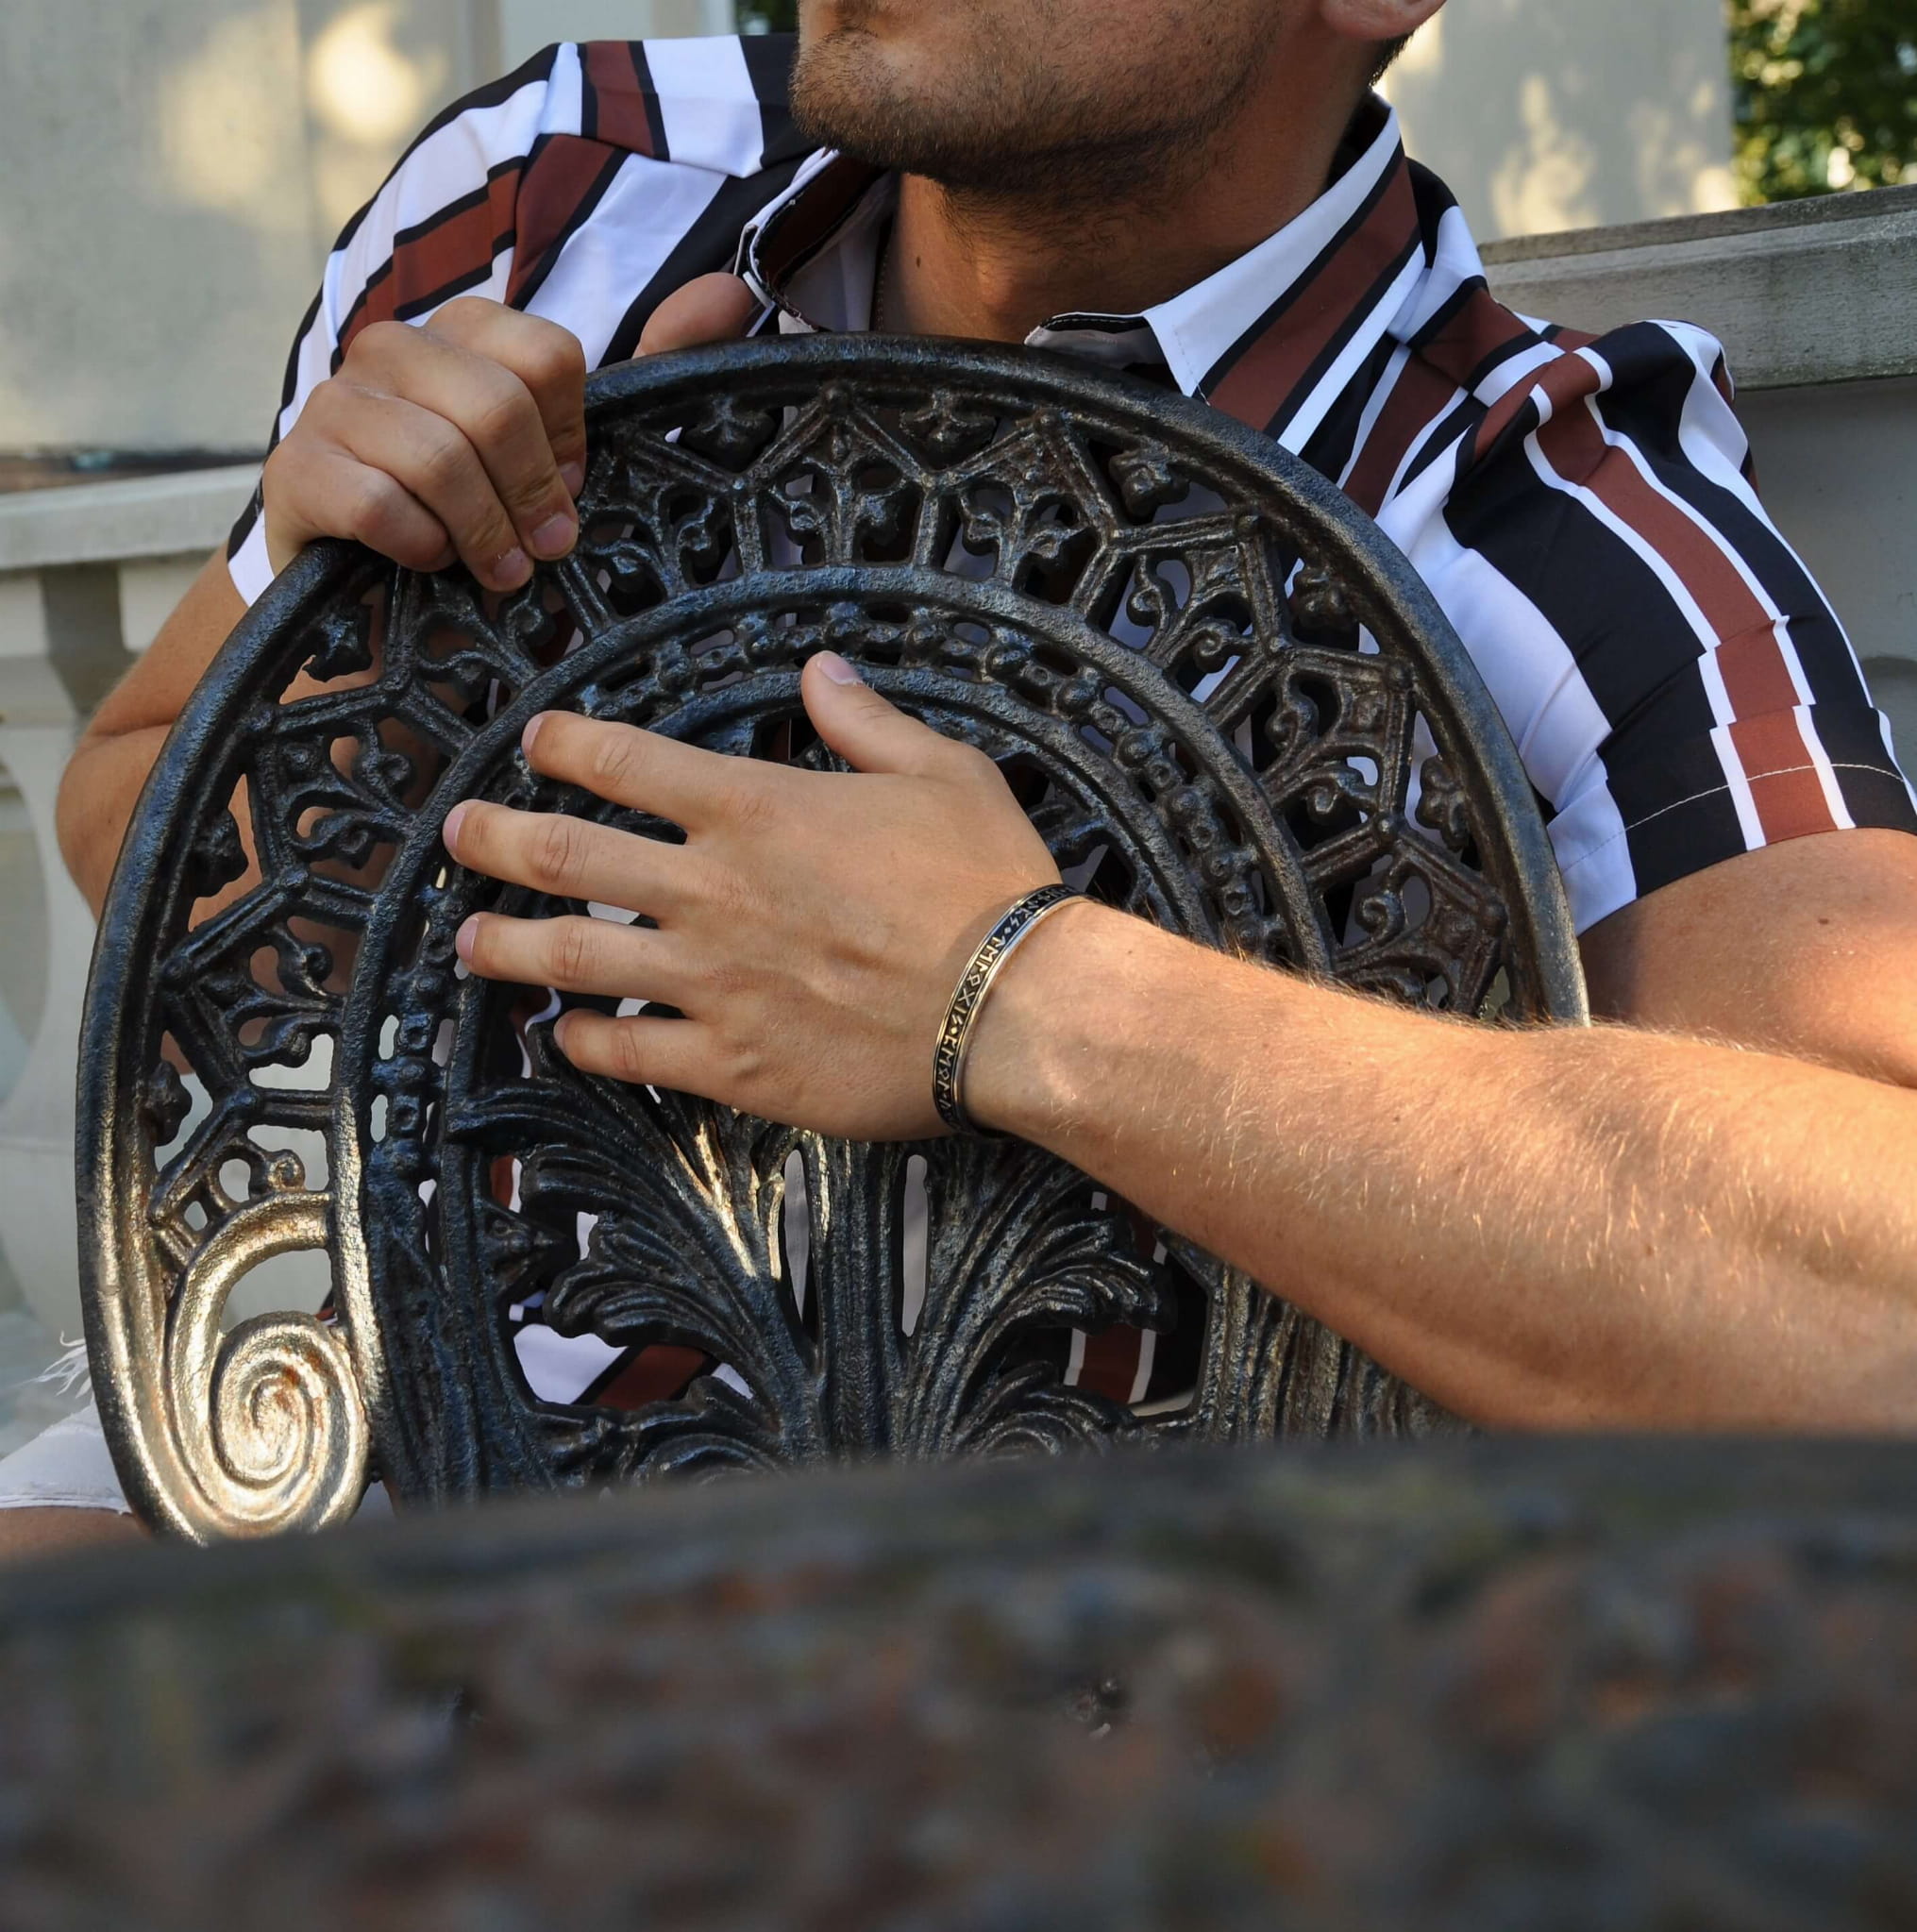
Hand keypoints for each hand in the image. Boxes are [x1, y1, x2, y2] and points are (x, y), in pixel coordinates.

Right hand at [262, 274, 759, 587]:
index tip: (567, 492)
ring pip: (438, 455)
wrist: (380, 611)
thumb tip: (731, 293)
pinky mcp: (294, 470)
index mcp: (463, 333)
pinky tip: (427, 565)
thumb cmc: (484, 526)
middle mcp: (390, 348)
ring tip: (497, 576)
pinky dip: (420, 548)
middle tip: (542, 554)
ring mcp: (334, 404)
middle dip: (530, 496)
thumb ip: (648, 374)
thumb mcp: (568, 458)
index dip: (568, 441)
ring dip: (481, 533)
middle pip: (495, 403)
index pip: (546, 354)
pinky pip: (378, 502)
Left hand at [442, 654, 1062, 1139]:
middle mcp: (710, 890)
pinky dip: (585, 1039)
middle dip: (495, 837)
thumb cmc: (985, 885)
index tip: (534, 740)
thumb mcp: (941, 770)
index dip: (565, 743)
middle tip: (457, 832)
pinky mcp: (730, 1062)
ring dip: (506, 945)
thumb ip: (865, 720)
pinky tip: (566, 1034)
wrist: (1015, 1006)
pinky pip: (628, 1050)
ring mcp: (710, 981)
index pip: (625, 761)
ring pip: (570, 956)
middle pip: (565, 854)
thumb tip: (820, 668)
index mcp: (754, 809)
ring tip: (467, 941)